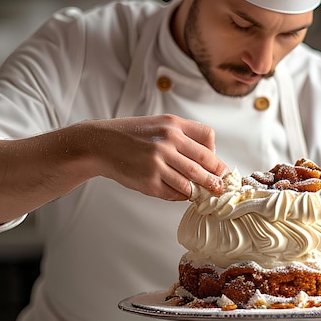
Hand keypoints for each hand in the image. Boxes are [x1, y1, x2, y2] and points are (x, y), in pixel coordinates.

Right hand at [86, 115, 228, 200]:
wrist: (100, 144)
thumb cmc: (130, 135)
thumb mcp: (158, 124)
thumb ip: (181, 136)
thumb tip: (206, 157)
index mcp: (172, 124)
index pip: (207, 138)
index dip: (215, 153)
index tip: (217, 165)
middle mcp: (167, 141)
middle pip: (204, 161)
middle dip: (215, 176)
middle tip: (221, 186)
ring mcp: (158, 162)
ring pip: (191, 181)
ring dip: (201, 190)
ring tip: (205, 194)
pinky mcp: (149, 181)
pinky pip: (174, 193)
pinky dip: (181, 196)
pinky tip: (182, 194)